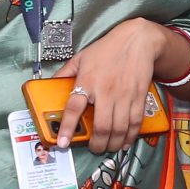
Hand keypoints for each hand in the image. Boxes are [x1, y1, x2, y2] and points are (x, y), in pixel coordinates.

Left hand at [54, 18, 170, 154]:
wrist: (138, 40)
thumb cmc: (107, 48)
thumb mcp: (81, 57)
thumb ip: (65, 73)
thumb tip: (51, 84)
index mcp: (87, 81)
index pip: (74, 109)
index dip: (66, 128)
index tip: (62, 142)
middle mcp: (106, 91)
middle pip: (101, 126)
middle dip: (97, 144)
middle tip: (93, 148)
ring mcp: (124, 96)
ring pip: (119, 128)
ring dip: (113, 143)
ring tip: (108, 147)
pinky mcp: (139, 97)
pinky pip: (135, 122)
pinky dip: (130, 136)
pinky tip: (125, 141)